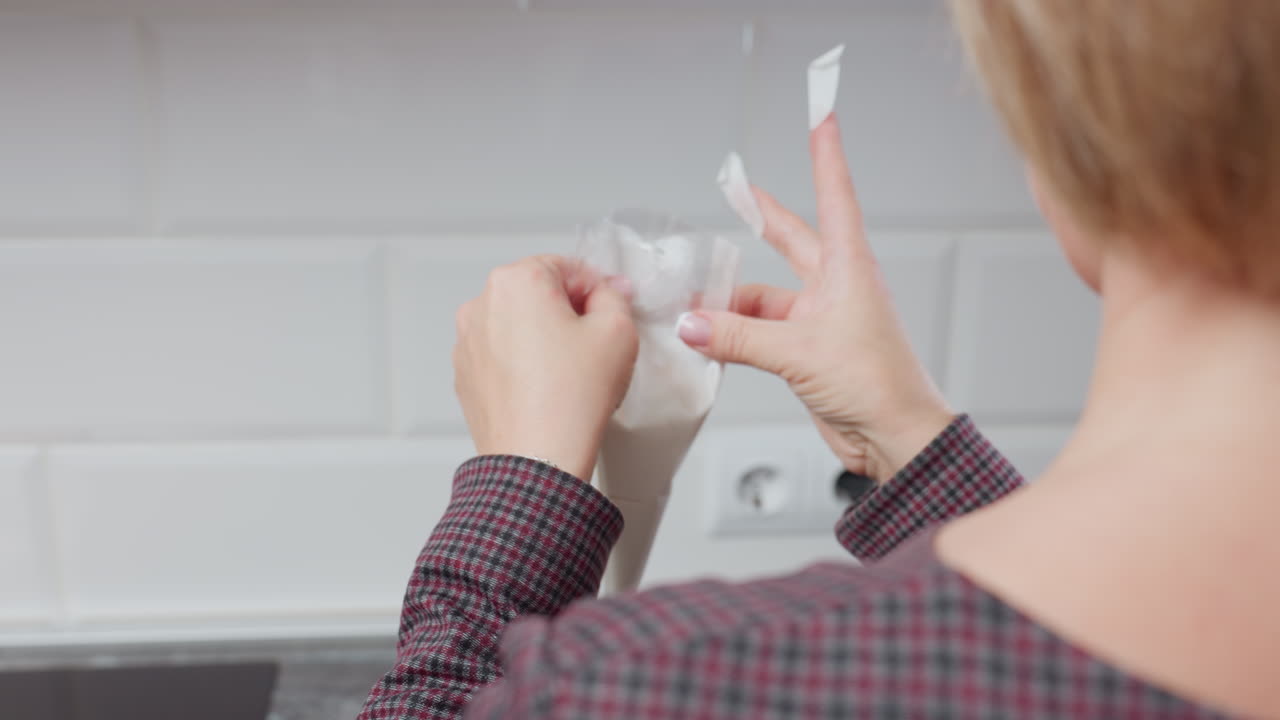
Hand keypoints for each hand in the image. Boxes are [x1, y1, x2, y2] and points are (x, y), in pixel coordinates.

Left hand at [454, 256, 638, 480]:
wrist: (537, 458)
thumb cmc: (573, 396)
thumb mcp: (618, 330)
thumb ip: (614, 296)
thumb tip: (605, 292)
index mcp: (516, 280)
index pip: (567, 267)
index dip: (597, 290)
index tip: (612, 314)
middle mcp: (481, 304)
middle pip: (538, 294)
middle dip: (567, 313)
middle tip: (593, 347)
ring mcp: (467, 341)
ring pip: (518, 325)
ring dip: (543, 338)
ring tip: (568, 374)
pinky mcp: (465, 374)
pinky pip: (502, 355)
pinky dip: (524, 364)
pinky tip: (546, 390)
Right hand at [678, 117, 952, 481]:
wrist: (896, 438)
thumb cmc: (877, 385)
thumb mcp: (799, 353)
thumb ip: (738, 337)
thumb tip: (692, 323)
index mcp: (848, 270)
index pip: (834, 197)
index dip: (825, 156)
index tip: (822, 118)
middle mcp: (835, 289)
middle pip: (792, 241)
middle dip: (762, 217)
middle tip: (736, 190)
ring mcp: (821, 321)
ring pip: (764, 299)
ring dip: (731, 303)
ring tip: (694, 307)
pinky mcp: (808, 353)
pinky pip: (760, 333)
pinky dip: (733, 334)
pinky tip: (708, 338)